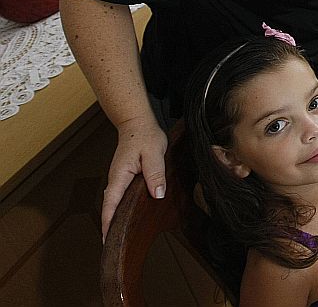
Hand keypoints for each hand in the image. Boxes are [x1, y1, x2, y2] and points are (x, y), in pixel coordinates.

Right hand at [100, 117, 167, 240]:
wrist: (136, 124)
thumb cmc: (144, 137)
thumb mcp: (154, 154)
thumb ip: (155, 174)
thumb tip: (156, 195)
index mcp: (120, 176)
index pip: (110, 204)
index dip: (108, 223)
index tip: (106, 241)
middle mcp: (115, 180)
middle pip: (109, 208)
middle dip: (109, 227)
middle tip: (113, 247)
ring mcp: (118, 180)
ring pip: (113, 204)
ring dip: (114, 219)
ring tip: (119, 239)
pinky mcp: (123, 178)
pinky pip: (119, 197)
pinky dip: (119, 210)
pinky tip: (127, 218)